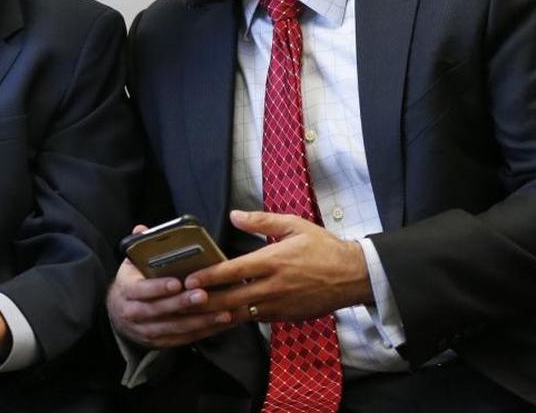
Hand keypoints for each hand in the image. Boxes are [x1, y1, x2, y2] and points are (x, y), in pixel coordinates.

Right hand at [107, 225, 235, 348]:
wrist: (118, 315)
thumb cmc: (131, 283)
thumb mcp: (130, 264)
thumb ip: (139, 247)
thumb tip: (142, 229)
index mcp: (126, 290)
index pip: (141, 290)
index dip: (158, 287)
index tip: (177, 282)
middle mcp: (133, 313)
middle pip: (159, 310)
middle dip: (183, 303)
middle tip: (204, 295)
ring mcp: (146, 330)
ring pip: (174, 327)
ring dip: (199, 321)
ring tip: (222, 312)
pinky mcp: (160, 342)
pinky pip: (183, 339)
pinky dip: (203, 332)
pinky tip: (220, 324)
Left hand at [184, 211, 372, 322]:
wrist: (353, 276)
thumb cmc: (323, 247)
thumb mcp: (294, 225)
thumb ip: (261, 221)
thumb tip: (234, 215)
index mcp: (272, 261)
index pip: (232, 271)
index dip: (208, 277)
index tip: (189, 280)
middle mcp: (273, 286)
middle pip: (230, 299)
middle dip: (204, 302)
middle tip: (182, 301)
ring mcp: (279, 305)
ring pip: (241, 314)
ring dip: (217, 315)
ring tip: (194, 313)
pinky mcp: (285, 317)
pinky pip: (256, 319)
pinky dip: (238, 319)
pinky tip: (222, 317)